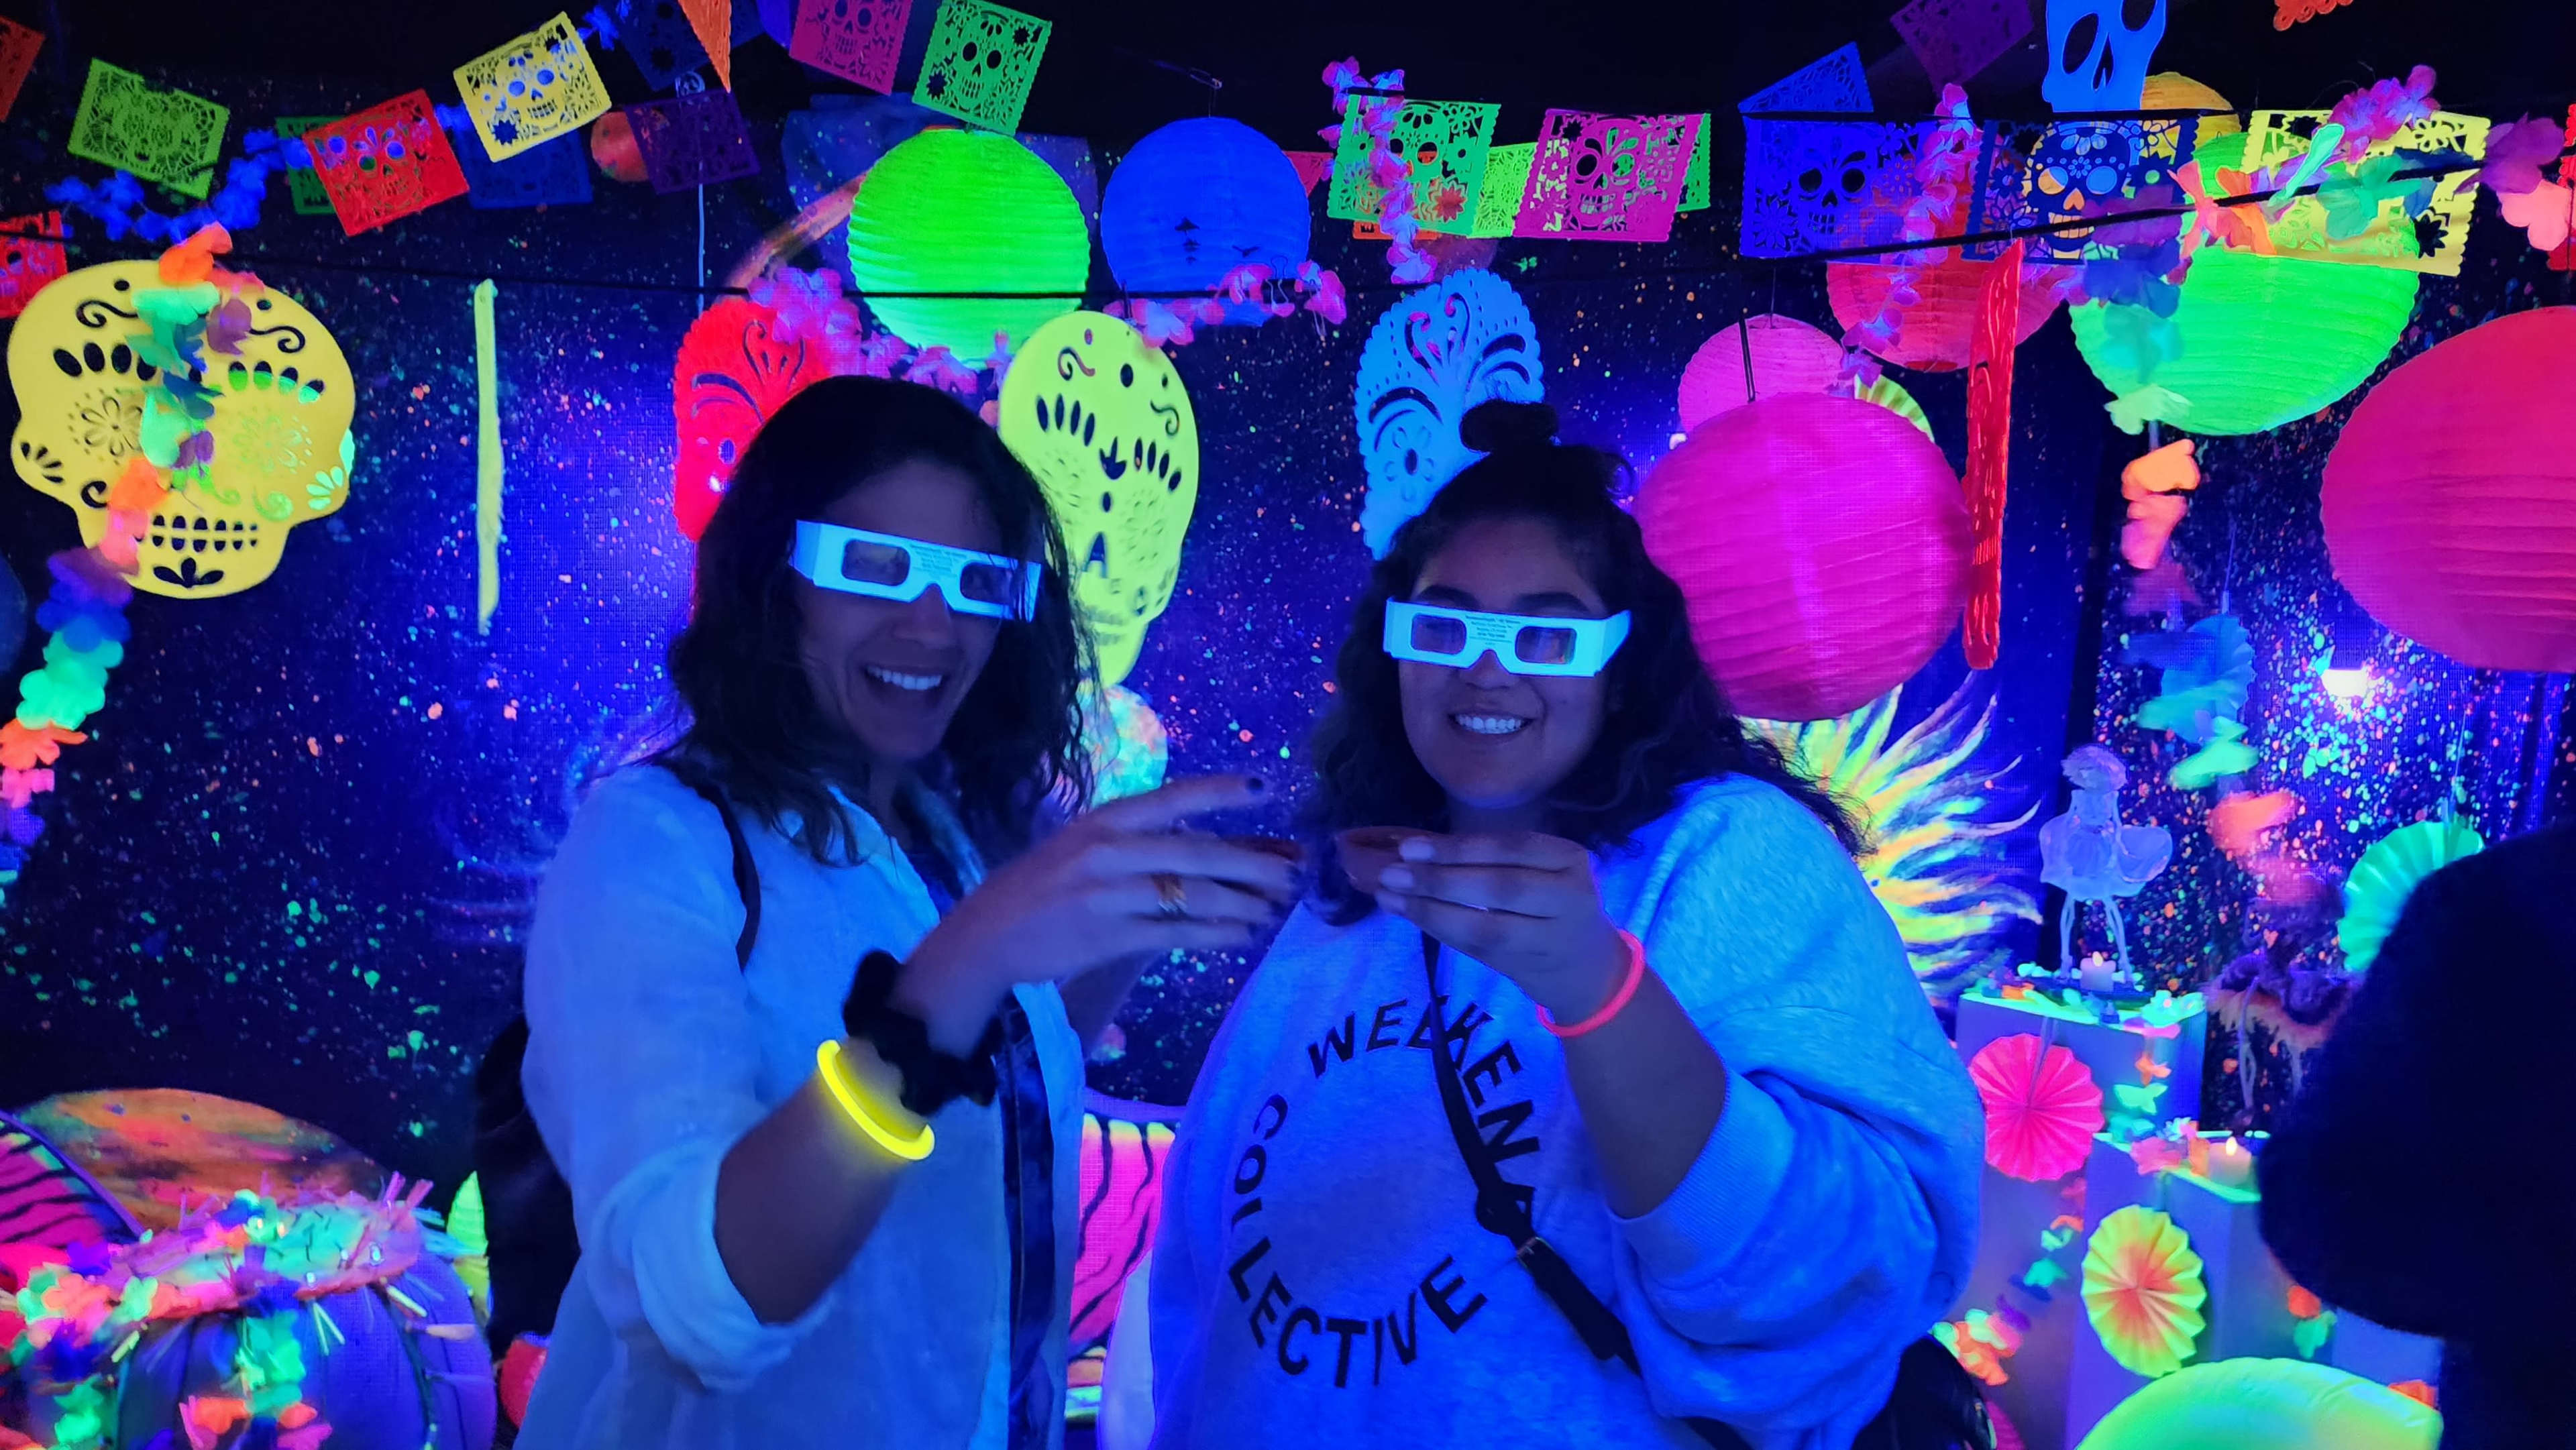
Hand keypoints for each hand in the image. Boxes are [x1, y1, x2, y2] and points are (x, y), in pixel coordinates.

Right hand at [894, 775, 1297, 1049]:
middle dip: (1253, 865)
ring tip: (1273, 911)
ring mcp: (1110, 894)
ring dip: (1243, 904)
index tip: (1265, 789)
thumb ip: (1134, 842)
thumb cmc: (1039, 888)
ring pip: (1194, 895)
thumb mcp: (1080, 846)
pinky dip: (1217, 935)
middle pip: (1198, 853)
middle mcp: (1109, 851)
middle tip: (1292, 874)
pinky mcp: (1110, 936)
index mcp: (1103, 820)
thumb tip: (1202, 845)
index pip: (1172, 798)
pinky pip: (1178, 934)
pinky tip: (1243, 936)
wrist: (986, 936)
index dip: (1221, 792)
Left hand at [1372, 831, 1627, 1020]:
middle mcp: (1571, 896)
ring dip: (1431, 910)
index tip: (1410, 846)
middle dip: (1439, 879)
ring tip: (1389, 896)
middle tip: (1391, 873)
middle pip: (1499, 887)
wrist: (1588, 967)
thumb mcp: (1537, 870)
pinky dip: (1439, 930)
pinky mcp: (1531, 966)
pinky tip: (1409, 915)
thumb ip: (1487, 858)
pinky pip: (1478, 947)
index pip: (1512, 847)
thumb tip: (1413, 846)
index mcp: (1570, 858)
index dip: (1460, 848)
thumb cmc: (1550, 903)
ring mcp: (1553, 936)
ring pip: (1486, 925)